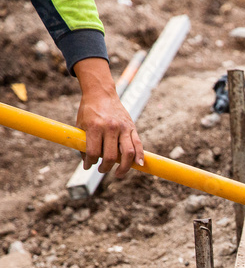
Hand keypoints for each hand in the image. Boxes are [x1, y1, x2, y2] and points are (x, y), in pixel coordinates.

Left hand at [74, 57, 143, 178]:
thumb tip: (87, 161)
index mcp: (94, 127)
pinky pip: (138, 145)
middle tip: (102, 170)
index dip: (90, 162)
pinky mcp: (131, 127)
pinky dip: (139, 156)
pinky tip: (138, 164)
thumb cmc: (89, 111)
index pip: (93, 152)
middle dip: (105, 167)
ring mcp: (123, 128)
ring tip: (119, 173)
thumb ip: (84, 143)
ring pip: (127, 153)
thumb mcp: (81, 125)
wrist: (101, 94)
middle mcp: (110, 128)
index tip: (88, 166)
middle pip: (110, 156)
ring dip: (124, 167)